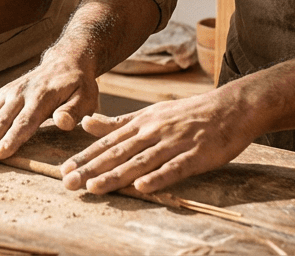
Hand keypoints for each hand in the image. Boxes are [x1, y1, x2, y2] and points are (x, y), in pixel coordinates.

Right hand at [0, 55, 96, 162]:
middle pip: (2, 121)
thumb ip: (74, 111)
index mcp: (43, 97)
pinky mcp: (3, 93)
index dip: (12, 139)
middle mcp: (21, 94)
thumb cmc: (79, 85)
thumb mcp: (87, 96)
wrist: (66, 59)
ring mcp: (10, 92)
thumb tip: (61, 122)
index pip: (25, 122)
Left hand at [59, 88, 261, 194]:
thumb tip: (86, 123)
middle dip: (91, 169)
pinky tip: (142, 187)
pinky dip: (158, 178)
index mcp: (142, 123)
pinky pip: (174, 168)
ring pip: (140, 162)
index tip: (64, 169)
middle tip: (68, 182)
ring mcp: (175, 143)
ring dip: (116, 175)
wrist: (231, 107)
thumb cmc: (188, 114)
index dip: (86, 156)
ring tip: (94, 187)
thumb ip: (118, 122)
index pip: (108, 142)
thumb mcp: (150, 113)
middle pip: (118, 153)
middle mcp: (153, 132)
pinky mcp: (196, 155)